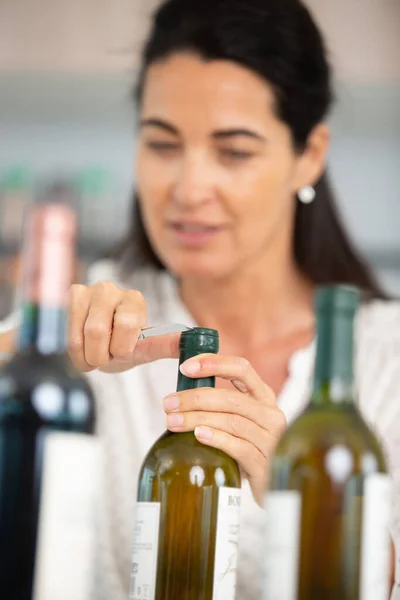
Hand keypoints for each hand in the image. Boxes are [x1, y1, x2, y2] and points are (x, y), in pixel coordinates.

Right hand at [68, 281, 179, 371]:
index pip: (126, 324)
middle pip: (98, 330)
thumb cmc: (125, 346)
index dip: (121, 348)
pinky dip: (77, 354)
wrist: (101, 348)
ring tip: (96, 354)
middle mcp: (111, 289)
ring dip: (89, 356)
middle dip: (102, 355)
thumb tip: (191, 339)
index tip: (124, 353)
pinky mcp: (73, 295)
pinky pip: (69, 335)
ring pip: (83, 333)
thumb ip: (166, 344)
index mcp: (134, 300)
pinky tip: (84, 349)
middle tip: (107, 356)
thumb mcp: (147, 349)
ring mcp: (90, 289)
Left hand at [163, 353, 286, 504]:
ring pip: (231, 421)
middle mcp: (271, 414)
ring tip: (172, 422)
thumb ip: (219, 405)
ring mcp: (271, 439)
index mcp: (264, 396)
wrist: (271, 485)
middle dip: (195, 398)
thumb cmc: (248, 448)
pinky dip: (216, 438)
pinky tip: (198, 435)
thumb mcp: (239, 421)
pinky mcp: (264, 464)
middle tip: (168, 403)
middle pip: (231, 398)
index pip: (241, 369)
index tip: (186, 367)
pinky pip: (238, 447)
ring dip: (197, 419)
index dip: (214, 363)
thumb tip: (179, 396)